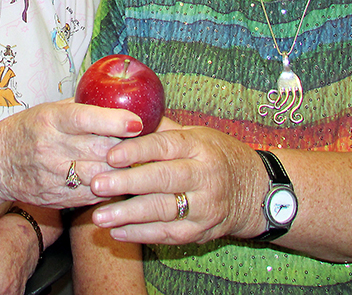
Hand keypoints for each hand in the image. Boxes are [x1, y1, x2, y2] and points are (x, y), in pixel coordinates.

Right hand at [0, 99, 143, 209]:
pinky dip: (111, 187)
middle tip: (149, 142)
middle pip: (99, 150)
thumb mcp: (48, 109)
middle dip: (127, 147)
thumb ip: (81, 106)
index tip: (138, 121)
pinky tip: (121, 179)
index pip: (85, 120)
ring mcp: (53, 177)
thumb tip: (117, 95)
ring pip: (100, 176)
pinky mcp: (57, 198)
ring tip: (140, 162)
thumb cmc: (26, 129)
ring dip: (123, 170)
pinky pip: (94, 195)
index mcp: (49, 120)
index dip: (113, 121)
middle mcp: (51, 149)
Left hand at [88, 122, 263, 244]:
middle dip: (127, 184)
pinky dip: (141, 234)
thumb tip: (126, 116)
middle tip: (97, 184)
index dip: (137, 151)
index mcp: (200, 147)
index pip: (166, 146)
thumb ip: (163, 130)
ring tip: (99, 216)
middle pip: (162, 180)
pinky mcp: (201, 232)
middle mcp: (205, 176)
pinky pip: (168, 235)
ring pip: (163, 212)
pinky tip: (117, 231)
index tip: (111, 155)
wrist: (255, 191)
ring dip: (128, 215)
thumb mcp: (197, 134)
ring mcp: (205, 207)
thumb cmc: (217, 154)